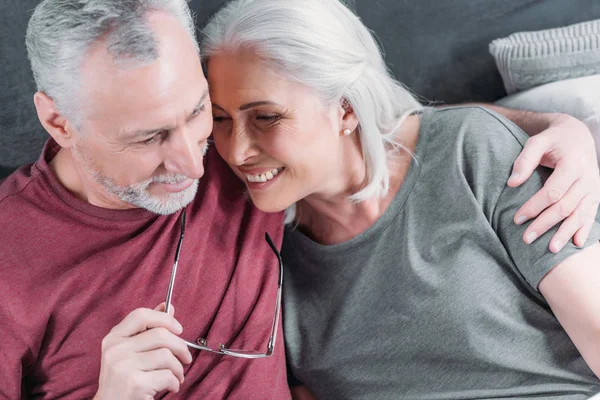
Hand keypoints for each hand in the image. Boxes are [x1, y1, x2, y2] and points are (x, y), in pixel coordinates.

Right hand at [94, 304, 191, 399]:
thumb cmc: (124, 379)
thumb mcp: (130, 351)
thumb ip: (148, 329)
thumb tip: (168, 306)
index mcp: (113, 338)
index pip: (141, 315)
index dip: (164, 318)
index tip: (179, 329)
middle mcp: (115, 350)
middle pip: (160, 334)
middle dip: (181, 347)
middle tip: (186, 358)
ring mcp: (123, 366)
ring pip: (166, 355)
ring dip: (179, 368)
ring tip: (178, 376)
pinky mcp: (134, 383)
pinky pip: (167, 375)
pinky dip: (175, 382)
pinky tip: (171, 387)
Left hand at [508, 113, 599, 252]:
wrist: (577, 135)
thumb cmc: (552, 140)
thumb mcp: (537, 141)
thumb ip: (524, 160)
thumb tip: (512, 183)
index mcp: (574, 163)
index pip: (553, 191)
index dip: (535, 207)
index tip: (517, 219)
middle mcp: (588, 177)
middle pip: (565, 207)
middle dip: (545, 224)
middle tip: (526, 239)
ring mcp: (594, 187)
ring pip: (580, 214)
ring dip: (565, 233)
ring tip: (551, 249)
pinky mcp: (596, 194)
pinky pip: (591, 214)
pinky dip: (585, 230)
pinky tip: (576, 244)